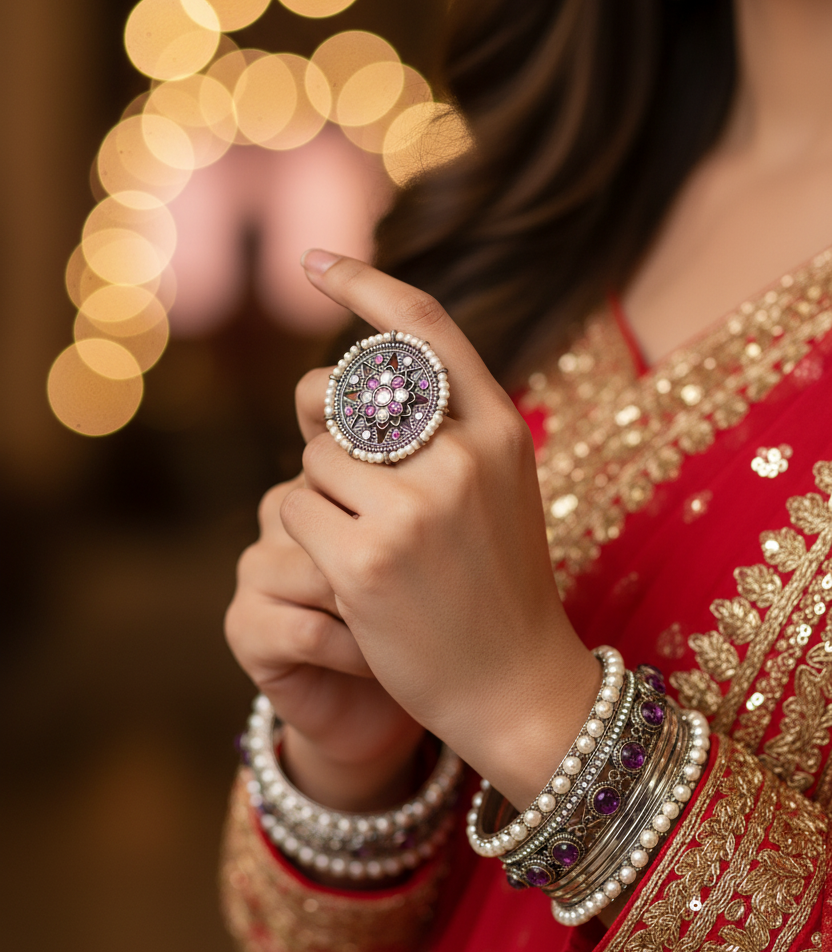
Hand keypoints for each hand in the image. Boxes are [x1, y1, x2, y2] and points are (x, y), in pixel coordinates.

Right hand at [225, 478, 424, 811]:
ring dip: (381, 611)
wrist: (399, 698)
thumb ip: (428, 473)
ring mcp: (257, 565)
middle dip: (394, 556)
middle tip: (423, 589)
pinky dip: (358, 654)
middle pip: (337, 510)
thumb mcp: (440, 530)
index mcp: (328, 473)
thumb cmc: (431, 607)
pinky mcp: (244, 624)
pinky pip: (309, 629)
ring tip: (404, 629)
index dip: (387, 497)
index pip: (346, 449)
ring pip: (324, 571)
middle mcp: (281, 508)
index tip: (430, 542)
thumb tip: (449, 432)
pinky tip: (378, 663)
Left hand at [281, 250, 600, 809]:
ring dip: (322, 495)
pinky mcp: (365, 560)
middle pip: (347, 394)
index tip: (316, 263)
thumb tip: (325, 385)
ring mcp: (414, 509)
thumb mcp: (495, 489)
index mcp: (501, 429)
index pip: (424, 326)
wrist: (516, 688)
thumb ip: (436, 430)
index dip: (364, 284)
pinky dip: (308, 536)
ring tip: (366, 543)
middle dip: (327, 427)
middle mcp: (463, 457)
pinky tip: (347, 576)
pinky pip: (296, 510)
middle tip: (348, 476)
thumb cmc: (496, 585)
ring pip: (314, 456)